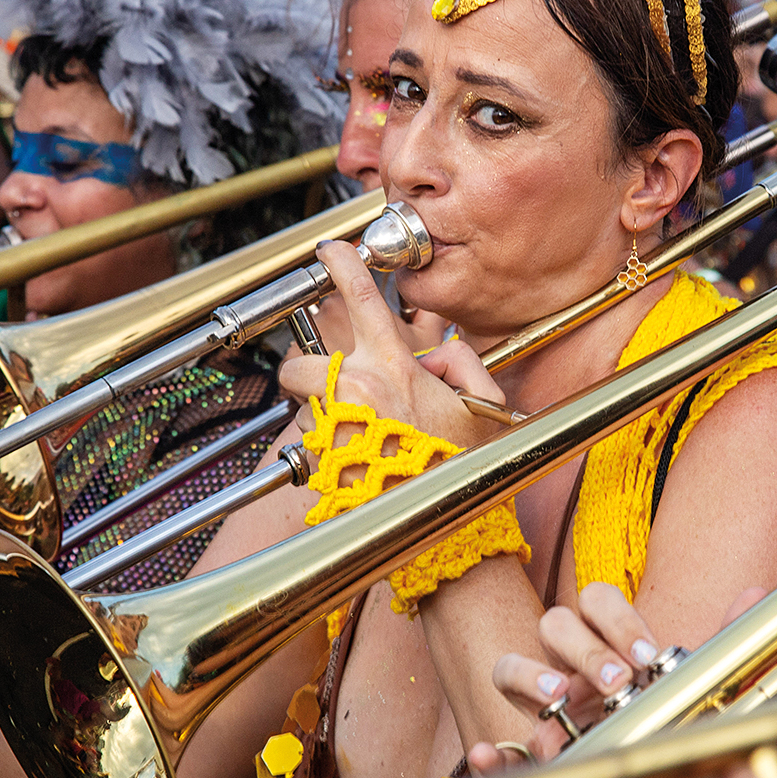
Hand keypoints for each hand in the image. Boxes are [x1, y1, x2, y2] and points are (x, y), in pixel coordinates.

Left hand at [278, 241, 503, 449]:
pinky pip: (309, 443)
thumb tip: (434, 357)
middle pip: (297, 362)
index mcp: (393, 367)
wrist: (438, 524)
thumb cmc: (457, 467)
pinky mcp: (318, 460)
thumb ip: (459, 362)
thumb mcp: (478, 403)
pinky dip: (327, 447)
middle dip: (307, 373)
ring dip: (325, 416)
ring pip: (304, 408)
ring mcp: (332, 426)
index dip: (341, 266)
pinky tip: (358, 459)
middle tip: (336, 387)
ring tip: (364, 437)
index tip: (328, 252)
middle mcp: (355, 389)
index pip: (359, 299)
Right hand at [492, 584, 766, 754]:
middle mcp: (570, 667)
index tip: (647, 657)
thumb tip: (755, 591)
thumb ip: (723, 642)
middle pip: (555, 624)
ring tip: (559, 699)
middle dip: (584, 648)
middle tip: (615, 683)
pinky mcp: (527, 761)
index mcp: (609, 644)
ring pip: (510, 665)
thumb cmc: (676, 738)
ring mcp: (542, 709)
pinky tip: (490, 754)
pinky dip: (490, 752)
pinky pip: (494, 750)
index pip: (596, 599)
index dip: (616, 620)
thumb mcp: (701, 693)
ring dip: (530, 674)